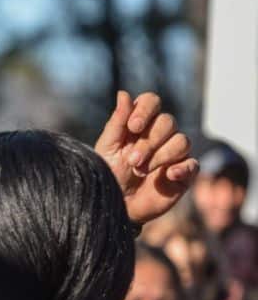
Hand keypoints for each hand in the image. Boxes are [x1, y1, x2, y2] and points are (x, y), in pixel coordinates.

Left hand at [94, 91, 197, 225]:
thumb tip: (123, 93)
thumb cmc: (107, 174)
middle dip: (148, 142)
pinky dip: (182, 168)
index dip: (145, 111)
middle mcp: (159, 136)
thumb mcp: (107, 148)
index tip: (133, 127)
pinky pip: (192, 164)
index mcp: (140, 125)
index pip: (152, 102)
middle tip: (132, 161)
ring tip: (140, 171)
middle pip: (167, 122)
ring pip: (181, 141)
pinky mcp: (182, 174)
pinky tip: (168, 175)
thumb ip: (117, 122)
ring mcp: (173, 154)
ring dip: (160, 156)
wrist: (112, 206)